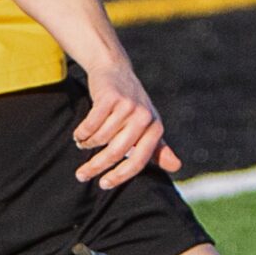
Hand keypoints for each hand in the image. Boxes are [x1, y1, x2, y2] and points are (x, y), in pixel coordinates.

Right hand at [73, 63, 181, 188]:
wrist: (115, 70)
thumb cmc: (132, 104)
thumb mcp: (147, 125)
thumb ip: (158, 148)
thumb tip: (177, 167)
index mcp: (155, 128)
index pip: (138, 161)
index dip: (120, 176)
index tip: (104, 184)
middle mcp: (144, 117)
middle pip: (115, 151)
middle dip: (95, 167)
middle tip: (81, 175)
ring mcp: (127, 106)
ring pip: (100, 138)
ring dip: (87, 145)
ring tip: (82, 144)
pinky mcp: (109, 97)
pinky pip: (90, 124)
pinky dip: (82, 133)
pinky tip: (78, 135)